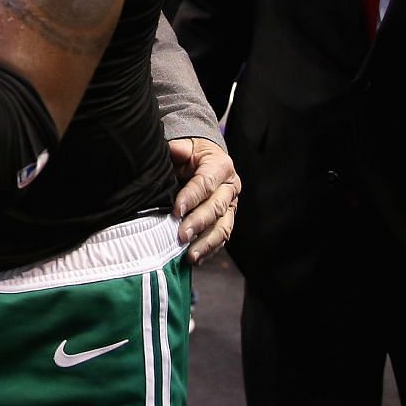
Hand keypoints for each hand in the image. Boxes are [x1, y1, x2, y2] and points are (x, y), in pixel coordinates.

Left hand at [168, 137, 239, 264]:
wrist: (205, 158)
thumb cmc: (191, 152)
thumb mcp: (185, 145)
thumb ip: (178, 148)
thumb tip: (174, 150)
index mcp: (221, 166)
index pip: (205, 183)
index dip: (191, 197)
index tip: (176, 210)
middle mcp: (230, 187)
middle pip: (216, 208)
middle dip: (198, 223)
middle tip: (181, 236)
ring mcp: (231, 206)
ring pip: (223, 227)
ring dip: (206, 243)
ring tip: (190, 256)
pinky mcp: (227, 219)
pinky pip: (221, 237)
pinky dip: (209, 249)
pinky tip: (196, 259)